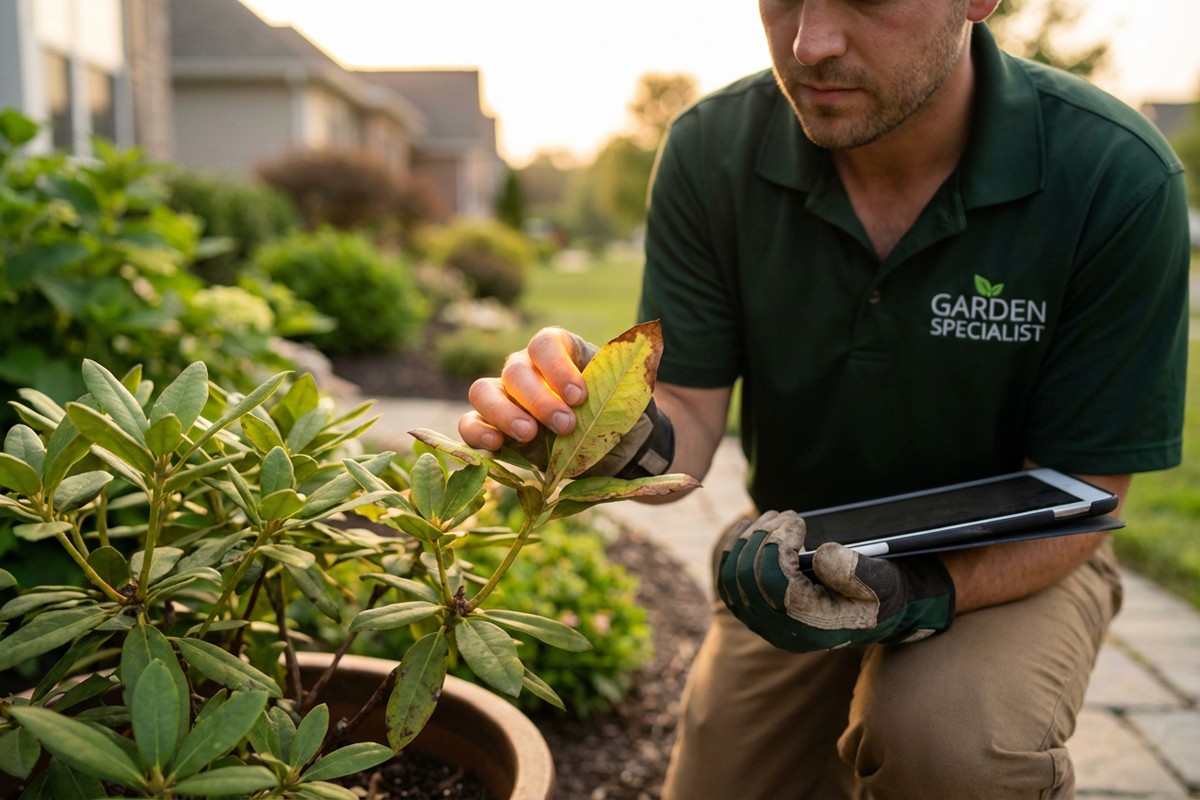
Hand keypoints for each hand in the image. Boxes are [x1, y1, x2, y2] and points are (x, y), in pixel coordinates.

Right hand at [459, 327, 673, 478]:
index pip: (545, 344)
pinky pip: (470, 423)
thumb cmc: (621, 416)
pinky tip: (496, 444)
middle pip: (515, 370)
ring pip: (483, 391)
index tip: (579, 396)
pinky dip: (477, 432)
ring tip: (528, 434)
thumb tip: (603, 390)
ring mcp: (506, 397)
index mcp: (560, 352)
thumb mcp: (628, 400)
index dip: (557, 368)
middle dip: (539, 398)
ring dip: (503, 412)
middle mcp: (528, 369)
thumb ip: (616, 391)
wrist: (620, 450)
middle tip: (565, 425)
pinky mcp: (494, 428)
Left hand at [715, 511, 954, 652]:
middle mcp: (781, 632)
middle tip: (787, 514)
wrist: (878, 610)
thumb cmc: (882, 592)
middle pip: (746, 579)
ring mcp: (764, 624)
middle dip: (762, 538)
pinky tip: (747, 527)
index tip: (799, 521)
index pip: (773, 583)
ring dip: (747, 541)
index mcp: (811, 626)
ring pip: (732, 579)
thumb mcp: (883, 580)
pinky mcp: (757, 612)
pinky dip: (734, 551)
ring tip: (773, 517)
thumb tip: (820, 555)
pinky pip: (729, 582)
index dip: (777, 545)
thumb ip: (855, 570)